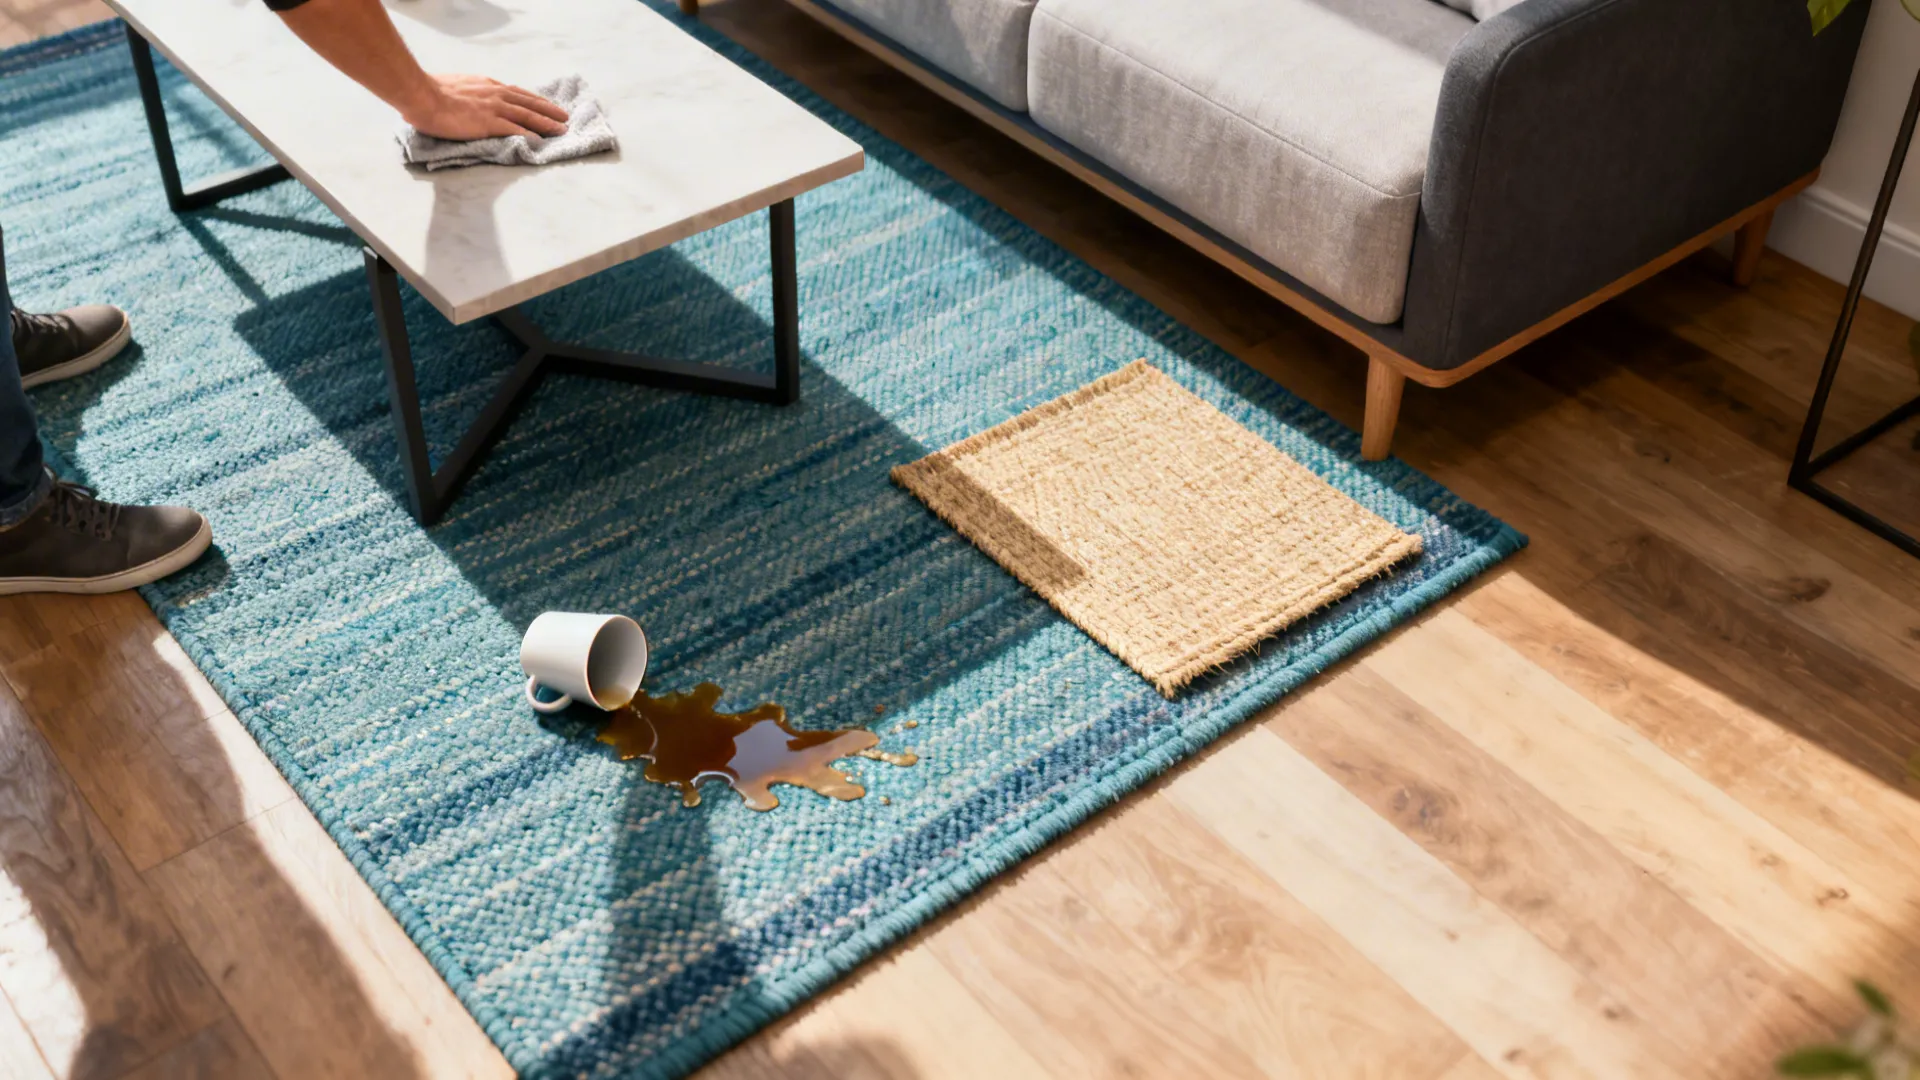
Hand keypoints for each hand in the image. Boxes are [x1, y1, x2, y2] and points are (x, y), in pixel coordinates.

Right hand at [404, 74, 568, 140]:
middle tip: (564, 116)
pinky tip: (542, 141)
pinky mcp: (489, 123)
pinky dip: (531, 135)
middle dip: (548, 110)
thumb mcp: (454, 86)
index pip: (515, 92)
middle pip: (528, 102)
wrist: (422, 95)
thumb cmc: (430, 92)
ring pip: (527, 115)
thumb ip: (467, 93)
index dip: (532, 99)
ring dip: (547, 123)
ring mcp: (493, 108)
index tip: (544, 104)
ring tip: (561, 129)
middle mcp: (494, 94)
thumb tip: (465, 98)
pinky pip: (515, 130)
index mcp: (486, 85)